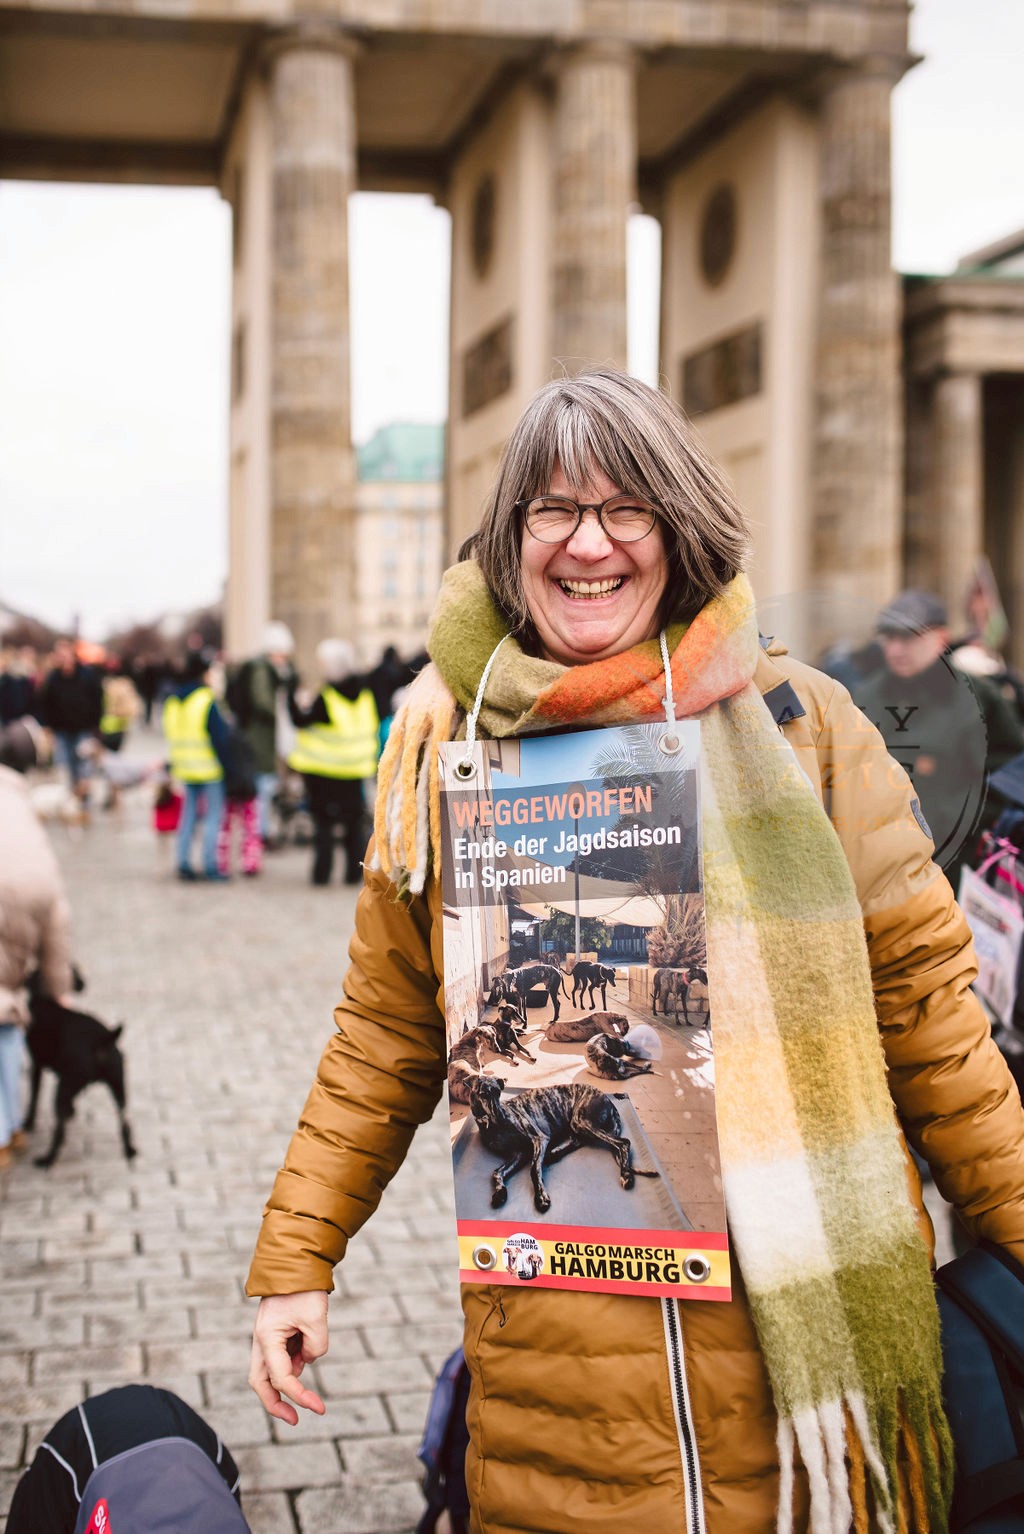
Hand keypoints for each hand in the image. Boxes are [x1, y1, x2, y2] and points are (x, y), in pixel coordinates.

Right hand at [249, 1290, 328, 1424]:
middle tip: (296, 1419)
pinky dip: (296, 1358)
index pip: (282, 1379)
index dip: (300, 1397)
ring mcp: (267, 1337)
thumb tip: (307, 1361)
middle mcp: (262, 1341)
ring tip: (310, 1339)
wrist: (297, 1260)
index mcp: (267, 1339)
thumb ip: (315, 1347)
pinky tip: (308, 1337)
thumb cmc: (304, 1288)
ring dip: (292, 1373)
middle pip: (261, 1383)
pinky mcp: (275, 1333)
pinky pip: (283, 1355)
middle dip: (277, 1404)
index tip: (319, 1408)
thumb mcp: (316, 1319)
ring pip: (272, 1369)